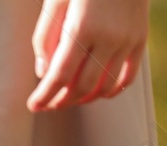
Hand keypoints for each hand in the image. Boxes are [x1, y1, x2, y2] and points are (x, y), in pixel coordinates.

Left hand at [27, 0, 147, 110]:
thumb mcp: (55, 3)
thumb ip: (45, 39)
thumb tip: (43, 73)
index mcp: (82, 28)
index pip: (60, 75)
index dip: (45, 96)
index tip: (33, 106)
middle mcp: (108, 37)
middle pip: (82, 86)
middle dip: (62, 101)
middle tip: (49, 104)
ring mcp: (127, 40)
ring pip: (105, 86)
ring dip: (85, 99)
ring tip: (70, 99)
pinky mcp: (140, 39)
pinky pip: (128, 76)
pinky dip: (111, 90)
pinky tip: (97, 93)